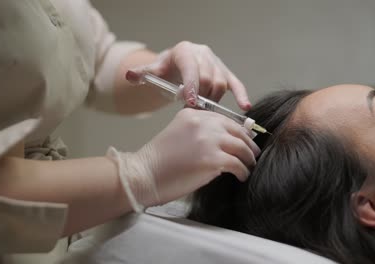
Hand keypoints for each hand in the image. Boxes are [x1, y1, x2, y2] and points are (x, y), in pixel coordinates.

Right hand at [114, 108, 259, 206]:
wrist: (145, 175)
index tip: (245, 139)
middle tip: (253, 153)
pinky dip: (243, 172)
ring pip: (241, 147)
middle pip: (237, 130)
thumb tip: (225, 139)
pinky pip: (238, 164)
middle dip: (248, 143)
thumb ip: (199, 130)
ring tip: (249, 166)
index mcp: (194, 114)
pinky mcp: (213, 159)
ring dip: (248, 158)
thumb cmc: (159, 160)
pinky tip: (241, 176)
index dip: (239, 130)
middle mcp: (203, 123)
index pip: (225, 119)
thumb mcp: (178, 132)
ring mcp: (209, 140)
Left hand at [126, 41, 251, 110]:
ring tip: (203, 113)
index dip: (192, 86)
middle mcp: (203, 53)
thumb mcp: (154, 70)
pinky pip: (235, 83)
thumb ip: (142, 74)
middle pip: (207, 78)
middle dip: (201, 97)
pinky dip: (240, 94)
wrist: (178, 65)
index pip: (192, 69)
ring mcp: (216, 63)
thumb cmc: (166, 69)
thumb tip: (129, 75)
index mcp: (184, 51)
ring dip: (212, 100)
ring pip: (220, 83)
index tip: (191, 103)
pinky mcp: (226, 72)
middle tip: (192, 112)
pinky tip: (244, 107)